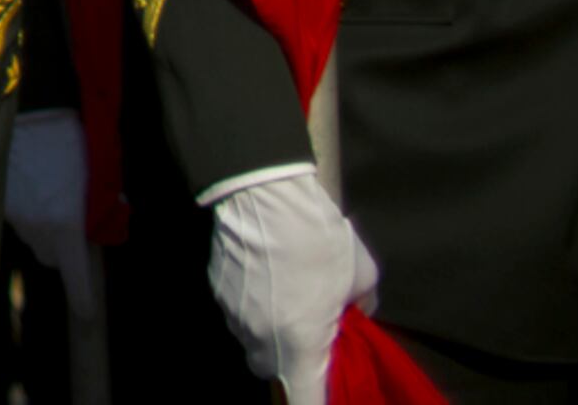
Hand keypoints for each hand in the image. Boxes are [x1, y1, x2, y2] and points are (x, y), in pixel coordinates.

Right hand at [0, 109, 101, 315]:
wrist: (24, 109)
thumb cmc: (68, 140)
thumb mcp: (97, 175)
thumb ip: (104, 208)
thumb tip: (109, 224)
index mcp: (66, 226)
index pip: (76, 276)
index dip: (83, 298)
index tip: (88, 315)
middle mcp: (37, 228)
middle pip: (52, 256)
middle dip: (63, 247)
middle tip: (72, 221)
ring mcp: (13, 215)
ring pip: (33, 236)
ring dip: (43, 226)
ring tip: (50, 194)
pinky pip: (17, 217)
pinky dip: (26, 208)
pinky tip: (31, 182)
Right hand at [204, 167, 378, 404]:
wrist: (262, 194)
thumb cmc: (319, 239)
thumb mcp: (362, 275)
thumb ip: (360, 307)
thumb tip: (354, 314)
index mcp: (300, 345)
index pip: (303, 400)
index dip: (315, 401)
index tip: (326, 390)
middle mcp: (260, 339)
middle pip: (271, 371)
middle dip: (290, 362)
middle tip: (311, 334)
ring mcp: (233, 315)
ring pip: (252, 340)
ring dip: (270, 331)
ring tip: (287, 297)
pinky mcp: (216, 290)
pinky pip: (239, 313)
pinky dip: (253, 306)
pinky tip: (266, 276)